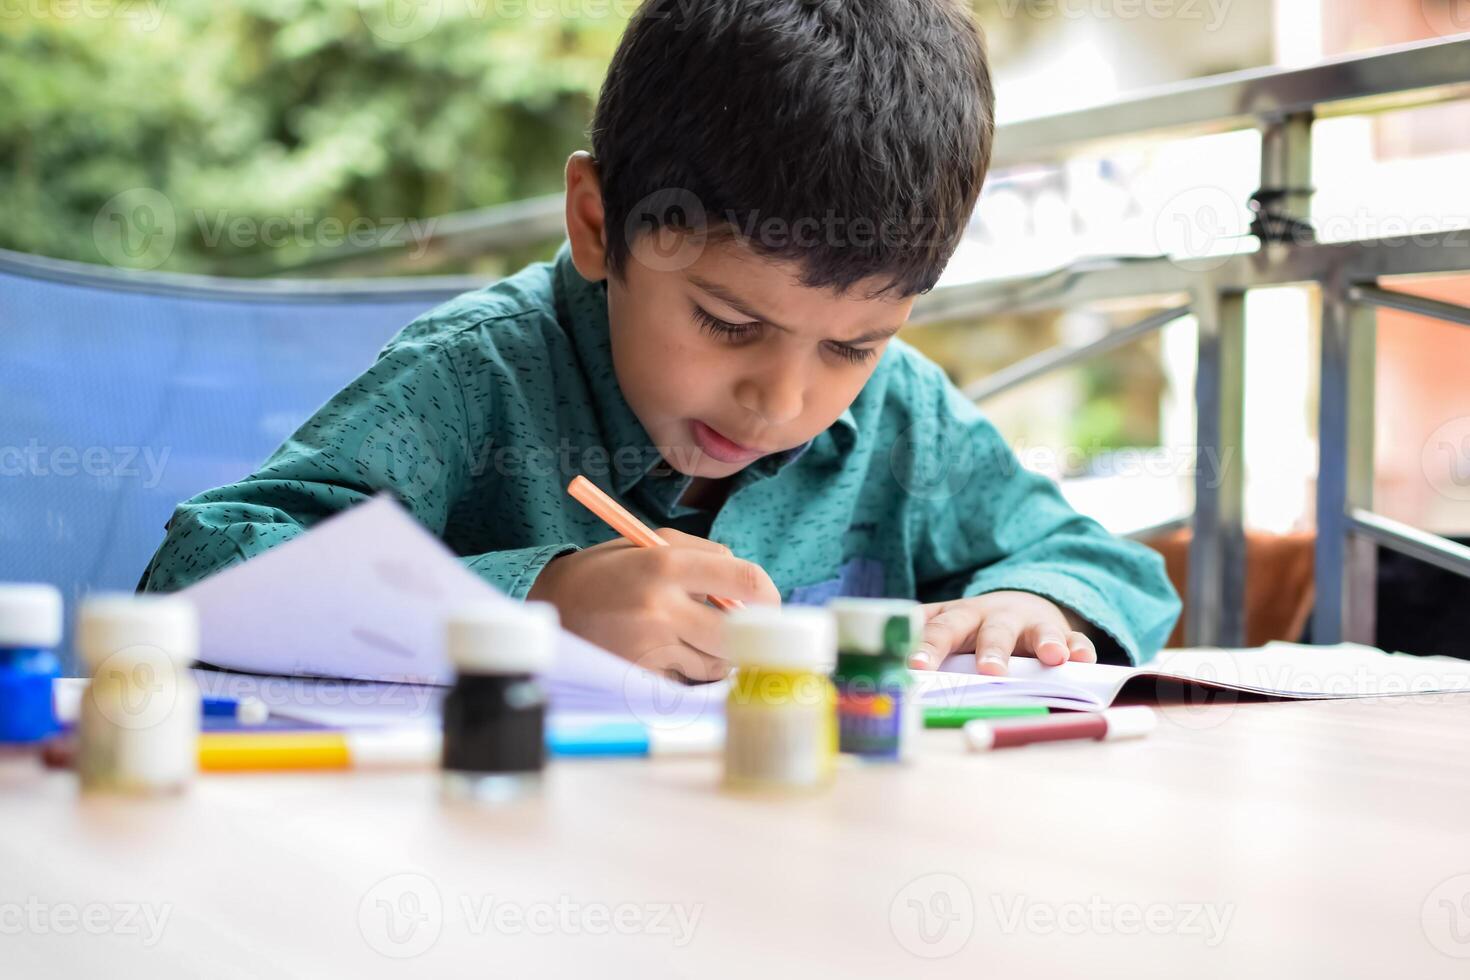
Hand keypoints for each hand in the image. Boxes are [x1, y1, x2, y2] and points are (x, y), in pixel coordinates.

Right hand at [527, 528, 780, 681]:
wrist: (548, 606)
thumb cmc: (605, 571)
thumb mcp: (647, 543)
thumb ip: (703, 554)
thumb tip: (749, 585)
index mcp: (666, 565)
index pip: (747, 581)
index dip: (768, 595)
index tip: (767, 602)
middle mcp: (660, 608)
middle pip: (736, 633)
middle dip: (742, 633)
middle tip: (733, 627)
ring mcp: (650, 647)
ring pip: (715, 663)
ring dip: (712, 654)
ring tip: (684, 636)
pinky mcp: (640, 677)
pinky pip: (687, 681)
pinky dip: (685, 672)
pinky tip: (661, 654)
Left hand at [909, 590, 1096, 674]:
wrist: (1018, 605)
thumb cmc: (972, 630)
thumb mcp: (947, 632)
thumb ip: (926, 649)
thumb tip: (895, 678)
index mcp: (958, 617)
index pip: (939, 628)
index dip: (927, 646)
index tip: (916, 667)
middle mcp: (992, 616)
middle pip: (990, 630)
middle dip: (990, 649)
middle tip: (990, 672)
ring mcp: (1028, 623)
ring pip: (1035, 631)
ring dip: (1044, 642)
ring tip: (1051, 658)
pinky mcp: (1060, 633)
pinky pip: (1074, 639)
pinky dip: (1079, 648)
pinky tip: (1083, 660)